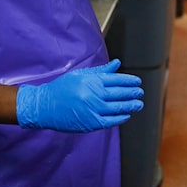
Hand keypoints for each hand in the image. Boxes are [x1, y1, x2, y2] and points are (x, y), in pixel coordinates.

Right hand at [16, 59, 143, 132]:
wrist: (45, 106)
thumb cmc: (62, 89)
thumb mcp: (80, 75)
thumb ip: (101, 71)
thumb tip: (117, 64)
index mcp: (92, 81)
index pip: (117, 80)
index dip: (129, 81)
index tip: (137, 82)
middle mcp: (94, 95)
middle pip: (120, 93)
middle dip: (133, 93)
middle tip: (140, 92)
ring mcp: (93, 110)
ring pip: (118, 108)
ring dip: (130, 105)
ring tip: (138, 104)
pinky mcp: (90, 123)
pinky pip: (110, 121)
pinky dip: (120, 118)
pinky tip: (126, 115)